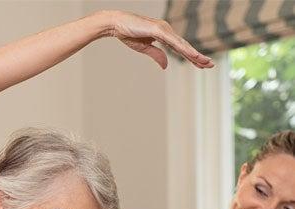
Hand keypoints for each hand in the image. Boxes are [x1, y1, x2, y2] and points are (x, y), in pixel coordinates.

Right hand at [98, 10, 213, 69]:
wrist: (116, 24)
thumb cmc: (128, 33)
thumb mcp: (144, 48)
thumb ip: (156, 55)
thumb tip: (166, 66)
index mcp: (164, 35)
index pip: (180, 48)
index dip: (191, 56)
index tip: (201, 64)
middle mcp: (167, 31)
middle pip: (185, 47)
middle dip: (198, 57)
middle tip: (210, 65)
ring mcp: (164, 29)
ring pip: (182, 45)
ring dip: (194, 54)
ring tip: (205, 63)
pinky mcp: (158, 30)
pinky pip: (174, 42)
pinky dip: (184, 49)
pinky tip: (192, 55)